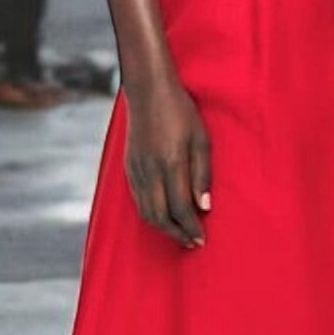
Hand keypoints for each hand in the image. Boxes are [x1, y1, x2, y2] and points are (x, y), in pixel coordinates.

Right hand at [124, 78, 210, 248]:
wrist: (148, 92)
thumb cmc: (181, 113)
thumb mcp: (201, 140)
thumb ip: (202, 174)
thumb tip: (205, 207)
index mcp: (171, 163)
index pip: (181, 208)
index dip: (191, 227)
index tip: (202, 239)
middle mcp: (150, 170)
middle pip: (160, 216)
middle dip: (177, 234)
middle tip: (192, 242)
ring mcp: (136, 170)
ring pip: (146, 211)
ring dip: (163, 228)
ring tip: (180, 234)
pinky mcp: (128, 167)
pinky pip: (138, 200)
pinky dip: (150, 214)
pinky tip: (164, 215)